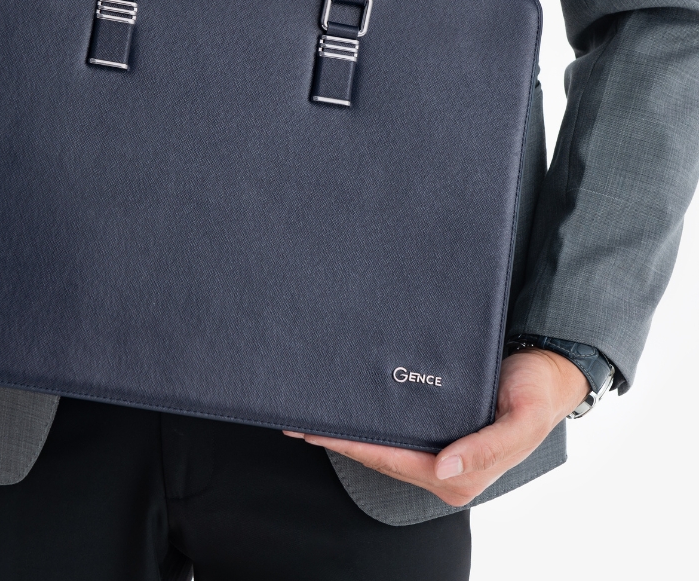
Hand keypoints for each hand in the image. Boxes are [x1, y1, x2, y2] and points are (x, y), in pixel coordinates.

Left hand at [284, 348, 589, 506]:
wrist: (549, 372)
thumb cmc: (536, 395)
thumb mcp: (521, 421)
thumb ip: (485, 449)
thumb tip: (442, 467)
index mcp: (460, 473)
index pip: (391, 461)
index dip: (352, 447)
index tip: (315, 432)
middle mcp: (445, 468)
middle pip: (380, 457)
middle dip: (339, 442)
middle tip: (297, 422)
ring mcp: (441, 451)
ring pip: (384, 448)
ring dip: (349, 435)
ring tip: (310, 418)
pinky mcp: (439, 431)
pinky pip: (396, 433)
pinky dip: (369, 423)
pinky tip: (349, 411)